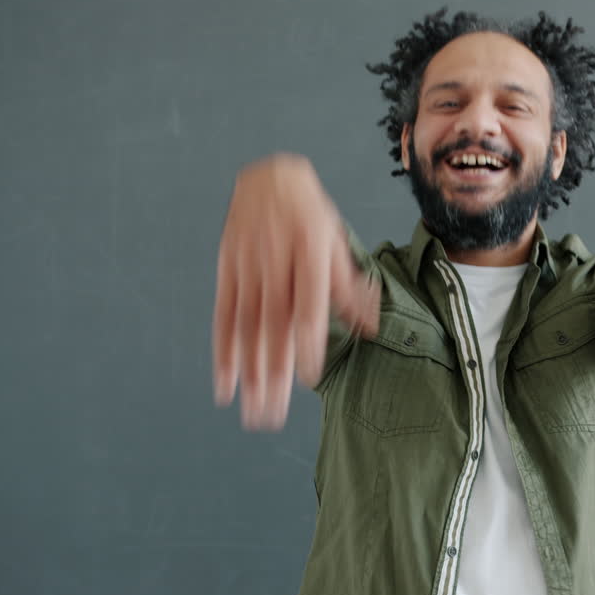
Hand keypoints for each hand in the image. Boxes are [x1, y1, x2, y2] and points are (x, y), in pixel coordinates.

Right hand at [212, 153, 379, 431]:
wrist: (267, 177)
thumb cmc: (310, 215)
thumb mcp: (336, 243)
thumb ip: (349, 287)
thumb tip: (371, 329)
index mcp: (309, 253)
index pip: (307, 306)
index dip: (306, 342)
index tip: (309, 378)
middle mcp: (275, 261)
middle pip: (273, 327)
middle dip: (272, 375)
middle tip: (271, 417)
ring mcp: (248, 267)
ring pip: (247, 328)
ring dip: (249, 373)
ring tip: (252, 411)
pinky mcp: (227, 270)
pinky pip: (224, 316)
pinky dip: (223, 352)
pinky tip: (225, 384)